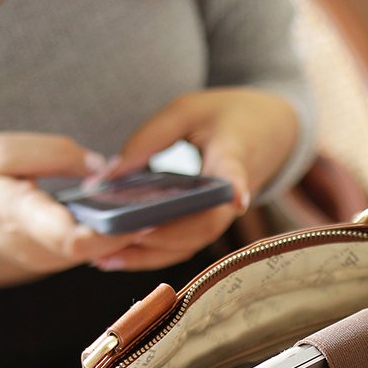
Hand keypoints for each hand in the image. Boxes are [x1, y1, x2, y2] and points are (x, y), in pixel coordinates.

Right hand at [0, 132, 151, 274]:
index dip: (113, 232)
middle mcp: (38, 248)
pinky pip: (90, 250)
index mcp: (21, 216)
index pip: (73, 238)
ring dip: (127, 234)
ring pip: (98, 252)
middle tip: (173, 206)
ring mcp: (46, 260)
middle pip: (97, 248)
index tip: (145, 215)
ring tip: (161, 207)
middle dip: (134, 231)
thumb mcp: (8, 148)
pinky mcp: (54, 261)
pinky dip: (111, 234)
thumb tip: (106, 169)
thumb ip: (60, 155)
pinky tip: (133, 213)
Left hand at [92, 88, 298, 271]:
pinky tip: (114, 255)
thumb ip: (148, 138)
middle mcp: (230, 199)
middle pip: (201, 227)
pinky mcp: (206, 228)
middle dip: (159, 237)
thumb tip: (109, 176)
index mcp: (234, 157)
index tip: (237, 199)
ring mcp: (219, 219)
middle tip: (114, 239)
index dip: (236, 187)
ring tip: (102, 256)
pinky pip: (179, 247)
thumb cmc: (224, 117)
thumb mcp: (187, 111)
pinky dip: (147, 254)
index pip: (236, 175)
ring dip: (145, 255)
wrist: (265, 135)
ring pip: (187, 246)